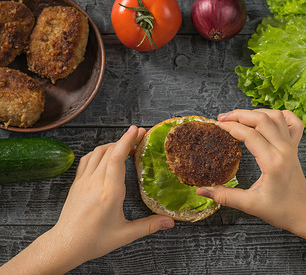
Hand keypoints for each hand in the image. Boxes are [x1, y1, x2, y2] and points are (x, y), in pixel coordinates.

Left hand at [48, 126, 174, 266]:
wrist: (66, 245)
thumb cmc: (94, 240)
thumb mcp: (125, 234)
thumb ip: (149, 225)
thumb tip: (170, 222)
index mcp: (109, 192)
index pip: (117, 158)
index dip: (127, 141)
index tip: (137, 130)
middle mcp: (95, 182)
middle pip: (109, 151)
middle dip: (125, 139)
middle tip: (139, 134)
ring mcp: (83, 181)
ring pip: (97, 152)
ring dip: (112, 144)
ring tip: (126, 146)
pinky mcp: (76, 183)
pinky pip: (87, 159)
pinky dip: (98, 152)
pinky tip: (105, 155)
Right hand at [197, 109, 305, 231]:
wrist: (304, 212)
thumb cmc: (280, 210)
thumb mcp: (250, 205)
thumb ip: (224, 196)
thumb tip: (202, 190)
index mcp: (272, 162)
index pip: (249, 135)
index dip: (231, 127)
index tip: (217, 125)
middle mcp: (283, 149)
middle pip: (262, 119)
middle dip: (239, 114)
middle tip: (222, 118)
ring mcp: (291, 146)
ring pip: (276, 116)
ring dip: (256, 112)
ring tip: (240, 117)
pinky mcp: (294, 147)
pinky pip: (292, 122)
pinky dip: (280, 115)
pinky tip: (267, 118)